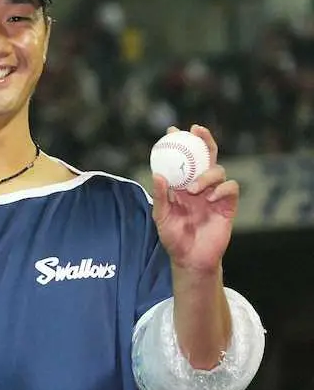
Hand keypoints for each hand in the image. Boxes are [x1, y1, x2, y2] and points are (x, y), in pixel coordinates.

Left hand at [152, 125, 238, 271]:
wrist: (190, 259)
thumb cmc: (173, 238)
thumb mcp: (161, 217)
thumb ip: (161, 196)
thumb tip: (157, 174)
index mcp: (182, 186)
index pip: (183, 160)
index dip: (180, 145)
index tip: (171, 131)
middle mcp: (200, 186)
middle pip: (207, 157)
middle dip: (204, 141)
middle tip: (196, 130)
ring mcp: (215, 195)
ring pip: (219, 170)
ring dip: (206, 175)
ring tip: (193, 189)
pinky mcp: (228, 206)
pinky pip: (230, 188)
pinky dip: (221, 189)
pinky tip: (210, 199)